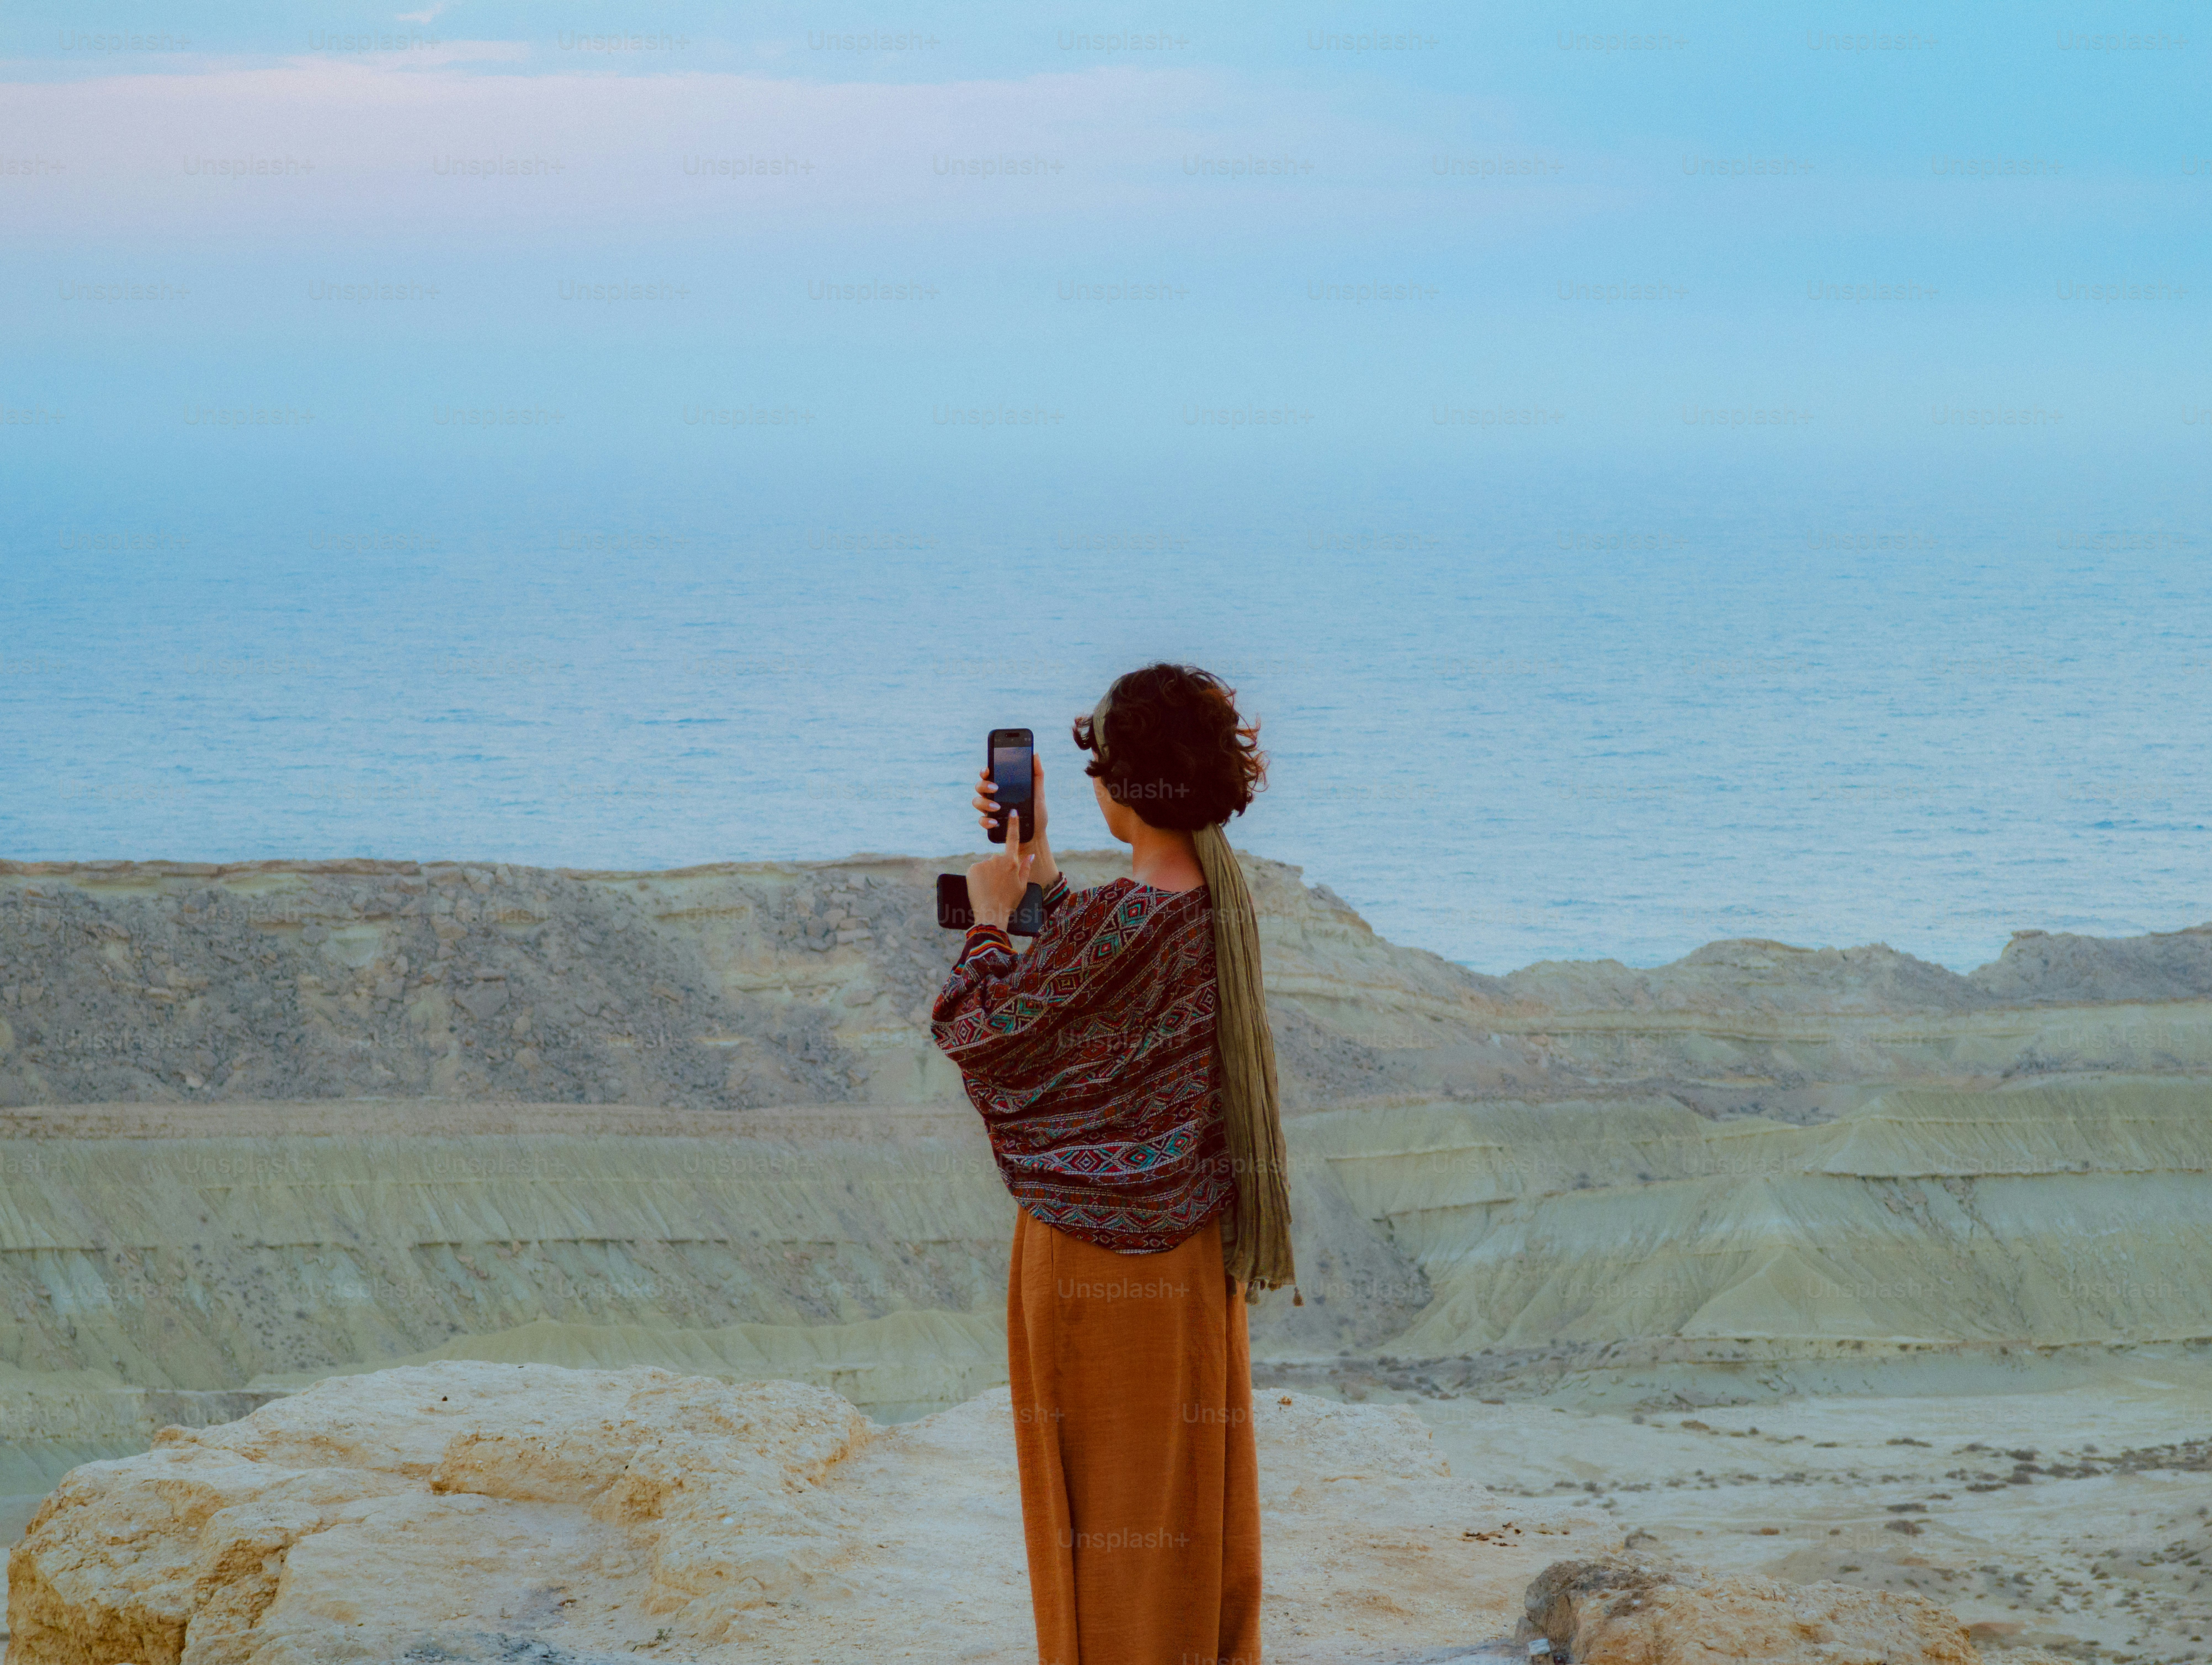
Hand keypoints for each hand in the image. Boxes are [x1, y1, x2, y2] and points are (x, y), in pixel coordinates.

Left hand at [966, 807, 1035, 928]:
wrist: (991, 913)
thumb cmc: (1008, 902)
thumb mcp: (1022, 886)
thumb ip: (1026, 868)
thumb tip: (1030, 855)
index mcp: (1012, 862)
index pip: (1013, 839)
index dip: (1013, 824)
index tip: (1013, 812)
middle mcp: (997, 859)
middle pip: (997, 859)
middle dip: (997, 870)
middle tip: (998, 887)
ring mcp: (984, 863)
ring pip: (986, 866)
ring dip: (987, 875)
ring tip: (989, 890)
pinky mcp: (973, 868)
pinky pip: (976, 870)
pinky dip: (977, 878)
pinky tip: (980, 888)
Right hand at [974, 755, 1047, 847]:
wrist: (1036, 836)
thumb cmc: (1037, 814)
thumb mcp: (1039, 794)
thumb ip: (1037, 775)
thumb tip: (1035, 754)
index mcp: (1004, 787)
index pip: (990, 775)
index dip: (985, 770)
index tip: (988, 769)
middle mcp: (994, 797)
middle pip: (979, 786)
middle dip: (984, 785)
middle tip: (996, 788)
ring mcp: (990, 810)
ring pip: (977, 801)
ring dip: (984, 802)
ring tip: (997, 807)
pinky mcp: (990, 824)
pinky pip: (981, 820)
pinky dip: (986, 821)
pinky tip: (994, 822)